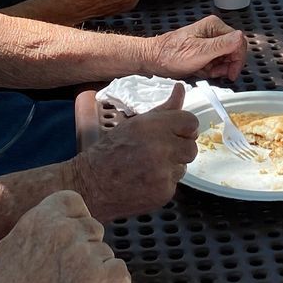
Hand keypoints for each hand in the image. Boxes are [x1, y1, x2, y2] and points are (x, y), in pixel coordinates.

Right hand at [0, 191, 128, 282]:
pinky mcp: (93, 275)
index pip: (71, 200)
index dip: (79, 218)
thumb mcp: (9, 249)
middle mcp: (61, 228)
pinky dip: (118, 282)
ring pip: (104, 252)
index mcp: (37, 219)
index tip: (78, 235)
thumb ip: (36, 233)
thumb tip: (54, 230)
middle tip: (75, 272)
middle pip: (93, 229)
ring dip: (98, 269)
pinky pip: (119, 270)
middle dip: (88, 249)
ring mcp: (79, 250)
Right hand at [71, 85, 199, 219]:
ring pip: (183, 165)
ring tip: (149, 166)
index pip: (191, 122)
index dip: (184, 128)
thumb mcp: (135, 124)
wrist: (91, 184)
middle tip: (159, 151)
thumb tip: (180, 90)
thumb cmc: (110, 151)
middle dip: (179, 148)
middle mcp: (162, 149)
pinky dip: (164, 182)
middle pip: (191, 146)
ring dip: (172, 165)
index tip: (176, 132)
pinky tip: (146, 180)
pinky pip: (174, 183)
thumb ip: (163, 109)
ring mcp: (164, 173)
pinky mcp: (164, 192)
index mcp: (153, 127)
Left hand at [144, 15, 248, 80]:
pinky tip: (200, 70)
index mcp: (214, 26)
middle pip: (233, 51)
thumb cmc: (171, 54)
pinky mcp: (204, 50)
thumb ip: (221, 45)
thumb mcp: (199, 52)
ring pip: (225, 58)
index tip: (232, 72)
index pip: (239, 42)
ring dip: (218, 69)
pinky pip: (216, 62)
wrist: (154, 59)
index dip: (237, 59)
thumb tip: (240, 37)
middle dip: (226, 65)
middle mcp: (213, 31)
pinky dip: (210, 70)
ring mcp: (209, 41)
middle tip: (215, 73)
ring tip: (204, 71)